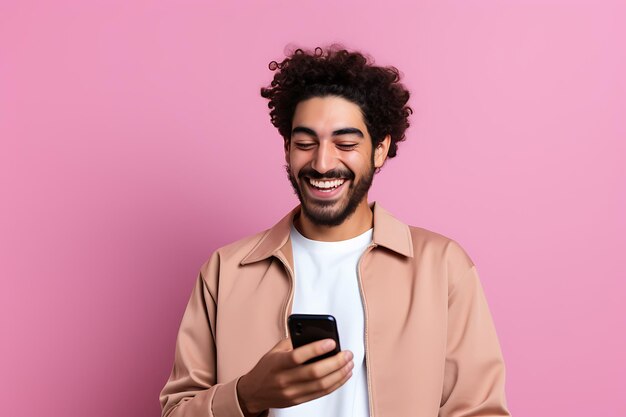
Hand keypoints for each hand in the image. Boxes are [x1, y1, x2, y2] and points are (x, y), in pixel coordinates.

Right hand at [236, 338, 353, 415]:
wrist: (254, 392)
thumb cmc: (267, 368)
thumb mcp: (275, 350)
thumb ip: (294, 342)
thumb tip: (317, 336)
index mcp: (277, 364)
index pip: (298, 357)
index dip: (316, 349)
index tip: (331, 342)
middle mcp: (285, 380)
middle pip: (315, 373)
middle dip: (336, 362)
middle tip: (347, 354)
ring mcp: (292, 392)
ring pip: (321, 385)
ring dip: (340, 374)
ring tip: (349, 363)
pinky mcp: (299, 401)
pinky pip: (321, 393)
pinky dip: (336, 384)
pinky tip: (343, 375)